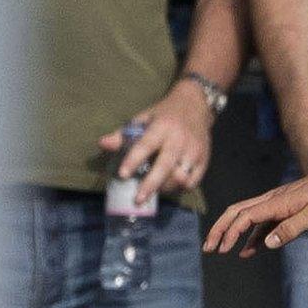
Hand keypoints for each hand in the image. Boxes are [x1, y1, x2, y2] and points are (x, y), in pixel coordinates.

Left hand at [98, 82, 213, 206]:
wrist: (196, 106)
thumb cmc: (164, 114)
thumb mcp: (143, 119)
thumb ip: (123, 134)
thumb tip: (102, 144)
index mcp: (162, 127)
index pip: (145, 145)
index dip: (133, 161)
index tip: (123, 175)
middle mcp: (179, 139)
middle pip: (165, 167)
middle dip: (150, 185)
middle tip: (138, 200)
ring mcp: (194, 151)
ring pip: (180, 178)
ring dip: (165, 188)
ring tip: (154, 190)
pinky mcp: (204, 160)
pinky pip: (192, 182)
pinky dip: (179, 188)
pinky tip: (169, 187)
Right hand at [203, 158, 307, 257]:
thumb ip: (291, 229)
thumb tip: (267, 243)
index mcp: (278, 201)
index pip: (244, 216)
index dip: (229, 232)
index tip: (221, 249)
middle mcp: (274, 199)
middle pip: (238, 212)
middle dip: (221, 230)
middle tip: (209, 248)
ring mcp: (280, 202)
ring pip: (249, 216)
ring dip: (234, 232)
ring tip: (223, 250)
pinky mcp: (288, 207)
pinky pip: (264, 221)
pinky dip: (254, 235)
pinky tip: (251, 249)